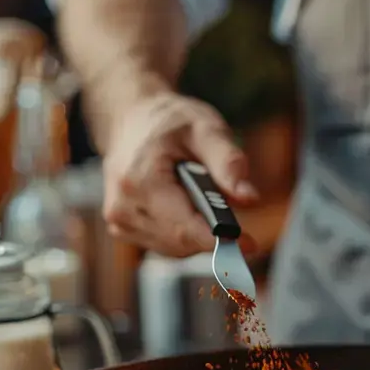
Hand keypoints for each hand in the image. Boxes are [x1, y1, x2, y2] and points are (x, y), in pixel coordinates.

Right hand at [102, 92, 258, 257]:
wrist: (131, 120)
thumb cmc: (169, 121)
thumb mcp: (205, 128)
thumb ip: (228, 162)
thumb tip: (249, 198)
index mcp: (141, 180)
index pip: (184, 229)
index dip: (220, 240)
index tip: (249, 244)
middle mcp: (124, 207)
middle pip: (182, 243)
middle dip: (212, 231)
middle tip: (226, 203)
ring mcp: (120, 221)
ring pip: (175, 249)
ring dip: (198, 232)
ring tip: (200, 196)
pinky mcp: (122, 229)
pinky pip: (165, 246)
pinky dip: (183, 233)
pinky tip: (184, 205)